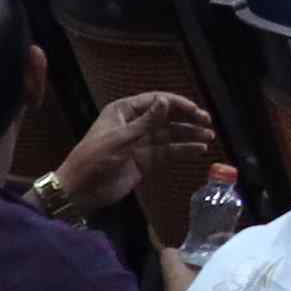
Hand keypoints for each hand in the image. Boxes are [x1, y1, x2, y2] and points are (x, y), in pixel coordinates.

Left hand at [54, 90, 209, 214]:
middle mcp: (134, 124)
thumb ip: (147, 121)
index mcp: (124, 111)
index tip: (196, 111)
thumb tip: (166, 101)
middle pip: (166, 117)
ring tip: (208, 137)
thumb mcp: (121, 138)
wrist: (81, 189)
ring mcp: (140, 142)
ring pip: (170, 135)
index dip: (178, 104)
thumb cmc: (95, 158)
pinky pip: (167, 152)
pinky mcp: (145, 160)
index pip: (156, 101)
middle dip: (187, 119)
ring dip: (188, 135)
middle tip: (207, 122)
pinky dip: (182, 151)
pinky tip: (198, 150)